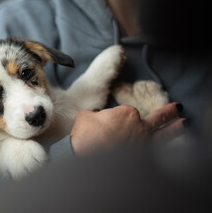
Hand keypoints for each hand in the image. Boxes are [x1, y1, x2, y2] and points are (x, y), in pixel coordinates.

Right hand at [70, 102, 184, 154]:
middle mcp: (140, 127)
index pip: (129, 112)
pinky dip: (166, 150)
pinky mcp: (144, 159)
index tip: (110, 124)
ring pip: (164, 134)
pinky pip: (160, 153)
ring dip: (175, 129)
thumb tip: (94, 117)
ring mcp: (144, 144)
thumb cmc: (87, 136)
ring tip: (183, 124)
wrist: (88, 157)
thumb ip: (93, 115)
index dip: (120, 117)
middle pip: (158, 118)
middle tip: (177, 108)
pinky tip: (170, 150)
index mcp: (127, 113)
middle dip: (169, 112)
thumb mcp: (84, 117)